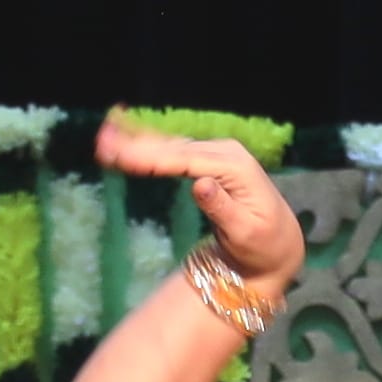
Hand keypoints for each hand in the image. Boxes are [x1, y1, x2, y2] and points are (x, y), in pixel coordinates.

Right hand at [96, 116, 305, 292]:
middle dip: (136, 145)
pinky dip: (149, 145)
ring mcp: (218, 152)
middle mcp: (225, 152)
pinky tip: (126, 136)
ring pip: (170, 145)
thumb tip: (200, 184)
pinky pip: (174, 150)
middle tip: (102, 142)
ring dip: (136, 140)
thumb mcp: (245, 233)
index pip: (185, 160)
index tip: (121, 158)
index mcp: (234, 167)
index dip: (151, 158)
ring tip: (104, 137)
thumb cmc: (262, 245)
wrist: (279, 243)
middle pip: (173, 148)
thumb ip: (222, 209)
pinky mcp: (210, 159)